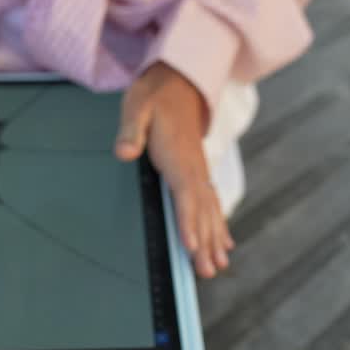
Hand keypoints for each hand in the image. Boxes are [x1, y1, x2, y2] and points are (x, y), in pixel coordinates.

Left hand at [115, 63, 232, 278]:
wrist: (180, 78)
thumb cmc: (154, 95)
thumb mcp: (136, 106)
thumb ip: (132, 130)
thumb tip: (124, 152)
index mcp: (177, 155)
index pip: (184, 194)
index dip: (187, 222)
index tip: (190, 246)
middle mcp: (193, 167)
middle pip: (201, 210)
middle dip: (204, 242)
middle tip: (206, 271)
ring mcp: (199, 170)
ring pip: (210, 210)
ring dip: (214, 239)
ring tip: (218, 265)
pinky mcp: (198, 171)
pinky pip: (211, 201)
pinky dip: (219, 224)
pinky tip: (224, 242)